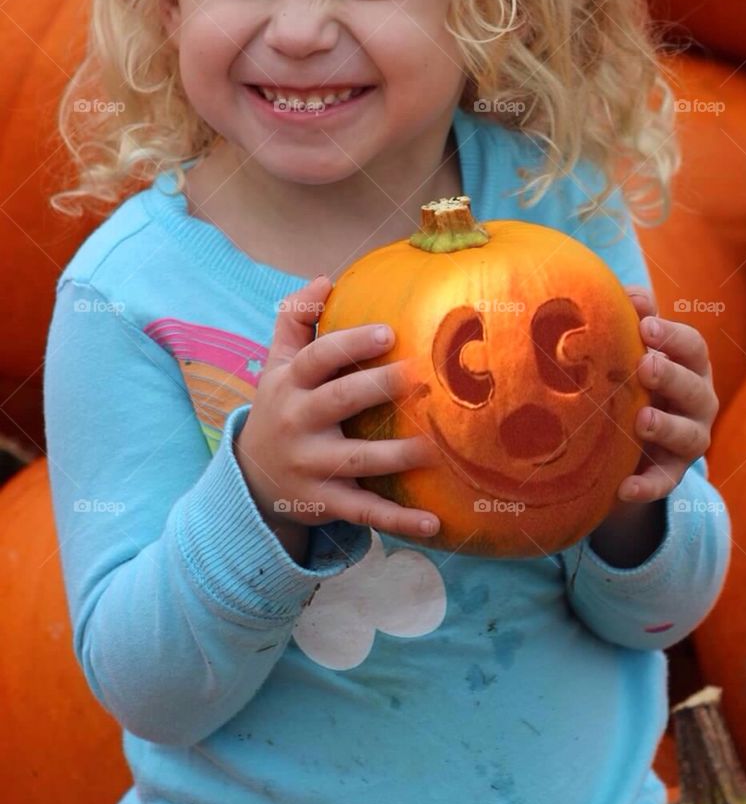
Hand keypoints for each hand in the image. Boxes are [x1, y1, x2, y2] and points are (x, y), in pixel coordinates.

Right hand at [234, 276, 439, 539]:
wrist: (251, 476)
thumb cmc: (280, 405)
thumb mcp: (278, 363)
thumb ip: (295, 318)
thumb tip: (325, 278)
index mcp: (289, 385)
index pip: (316, 358)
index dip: (349, 344)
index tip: (388, 332)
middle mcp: (298, 423)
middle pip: (337, 402)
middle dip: (376, 388)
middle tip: (420, 377)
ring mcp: (312, 465)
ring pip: (357, 459)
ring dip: (397, 455)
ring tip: (435, 446)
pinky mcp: (326, 502)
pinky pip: (364, 513)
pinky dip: (399, 522)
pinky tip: (434, 524)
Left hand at [617, 286, 719, 503]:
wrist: (631, 436)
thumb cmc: (634, 376)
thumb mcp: (636, 347)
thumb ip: (637, 319)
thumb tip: (629, 294)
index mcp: (690, 366)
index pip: (693, 347)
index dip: (672, 335)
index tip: (644, 326)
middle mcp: (698, 402)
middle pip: (695, 389)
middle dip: (671, 376)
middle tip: (644, 366)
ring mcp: (689, 439)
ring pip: (690, 436)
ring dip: (667, 427)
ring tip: (642, 420)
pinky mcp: (671, 472)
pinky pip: (665, 482)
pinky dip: (647, 487)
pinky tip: (624, 489)